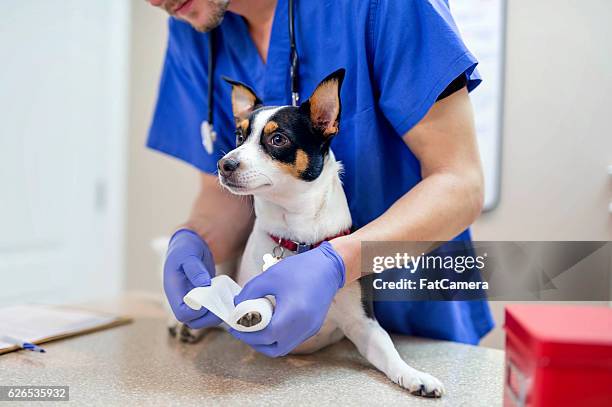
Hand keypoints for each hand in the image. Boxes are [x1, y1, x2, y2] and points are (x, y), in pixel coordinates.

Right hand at [164, 229, 222, 328]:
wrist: (188, 244)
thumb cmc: (185, 248)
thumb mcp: (188, 253)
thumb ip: (194, 269)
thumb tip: (203, 285)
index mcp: (173, 289)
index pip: (182, 313)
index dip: (196, 312)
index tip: (210, 300)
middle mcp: (181, 298)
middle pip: (192, 321)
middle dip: (209, 317)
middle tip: (223, 304)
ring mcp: (191, 299)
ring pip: (201, 319)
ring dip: (215, 314)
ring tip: (226, 301)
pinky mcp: (201, 297)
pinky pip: (208, 310)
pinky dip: (218, 307)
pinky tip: (227, 298)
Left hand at [230, 242, 344, 356]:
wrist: (329, 267)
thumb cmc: (300, 269)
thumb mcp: (269, 277)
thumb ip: (250, 292)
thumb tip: (237, 306)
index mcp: (292, 314)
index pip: (265, 335)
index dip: (246, 333)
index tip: (234, 326)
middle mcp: (303, 327)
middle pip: (274, 348)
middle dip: (254, 342)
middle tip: (242, 330)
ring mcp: (310, 329)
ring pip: (283, 348)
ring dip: (267, 343)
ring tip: (255, 329)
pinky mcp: (313, 327)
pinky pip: (292, 341)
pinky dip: (278, 338)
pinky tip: (270, 324)